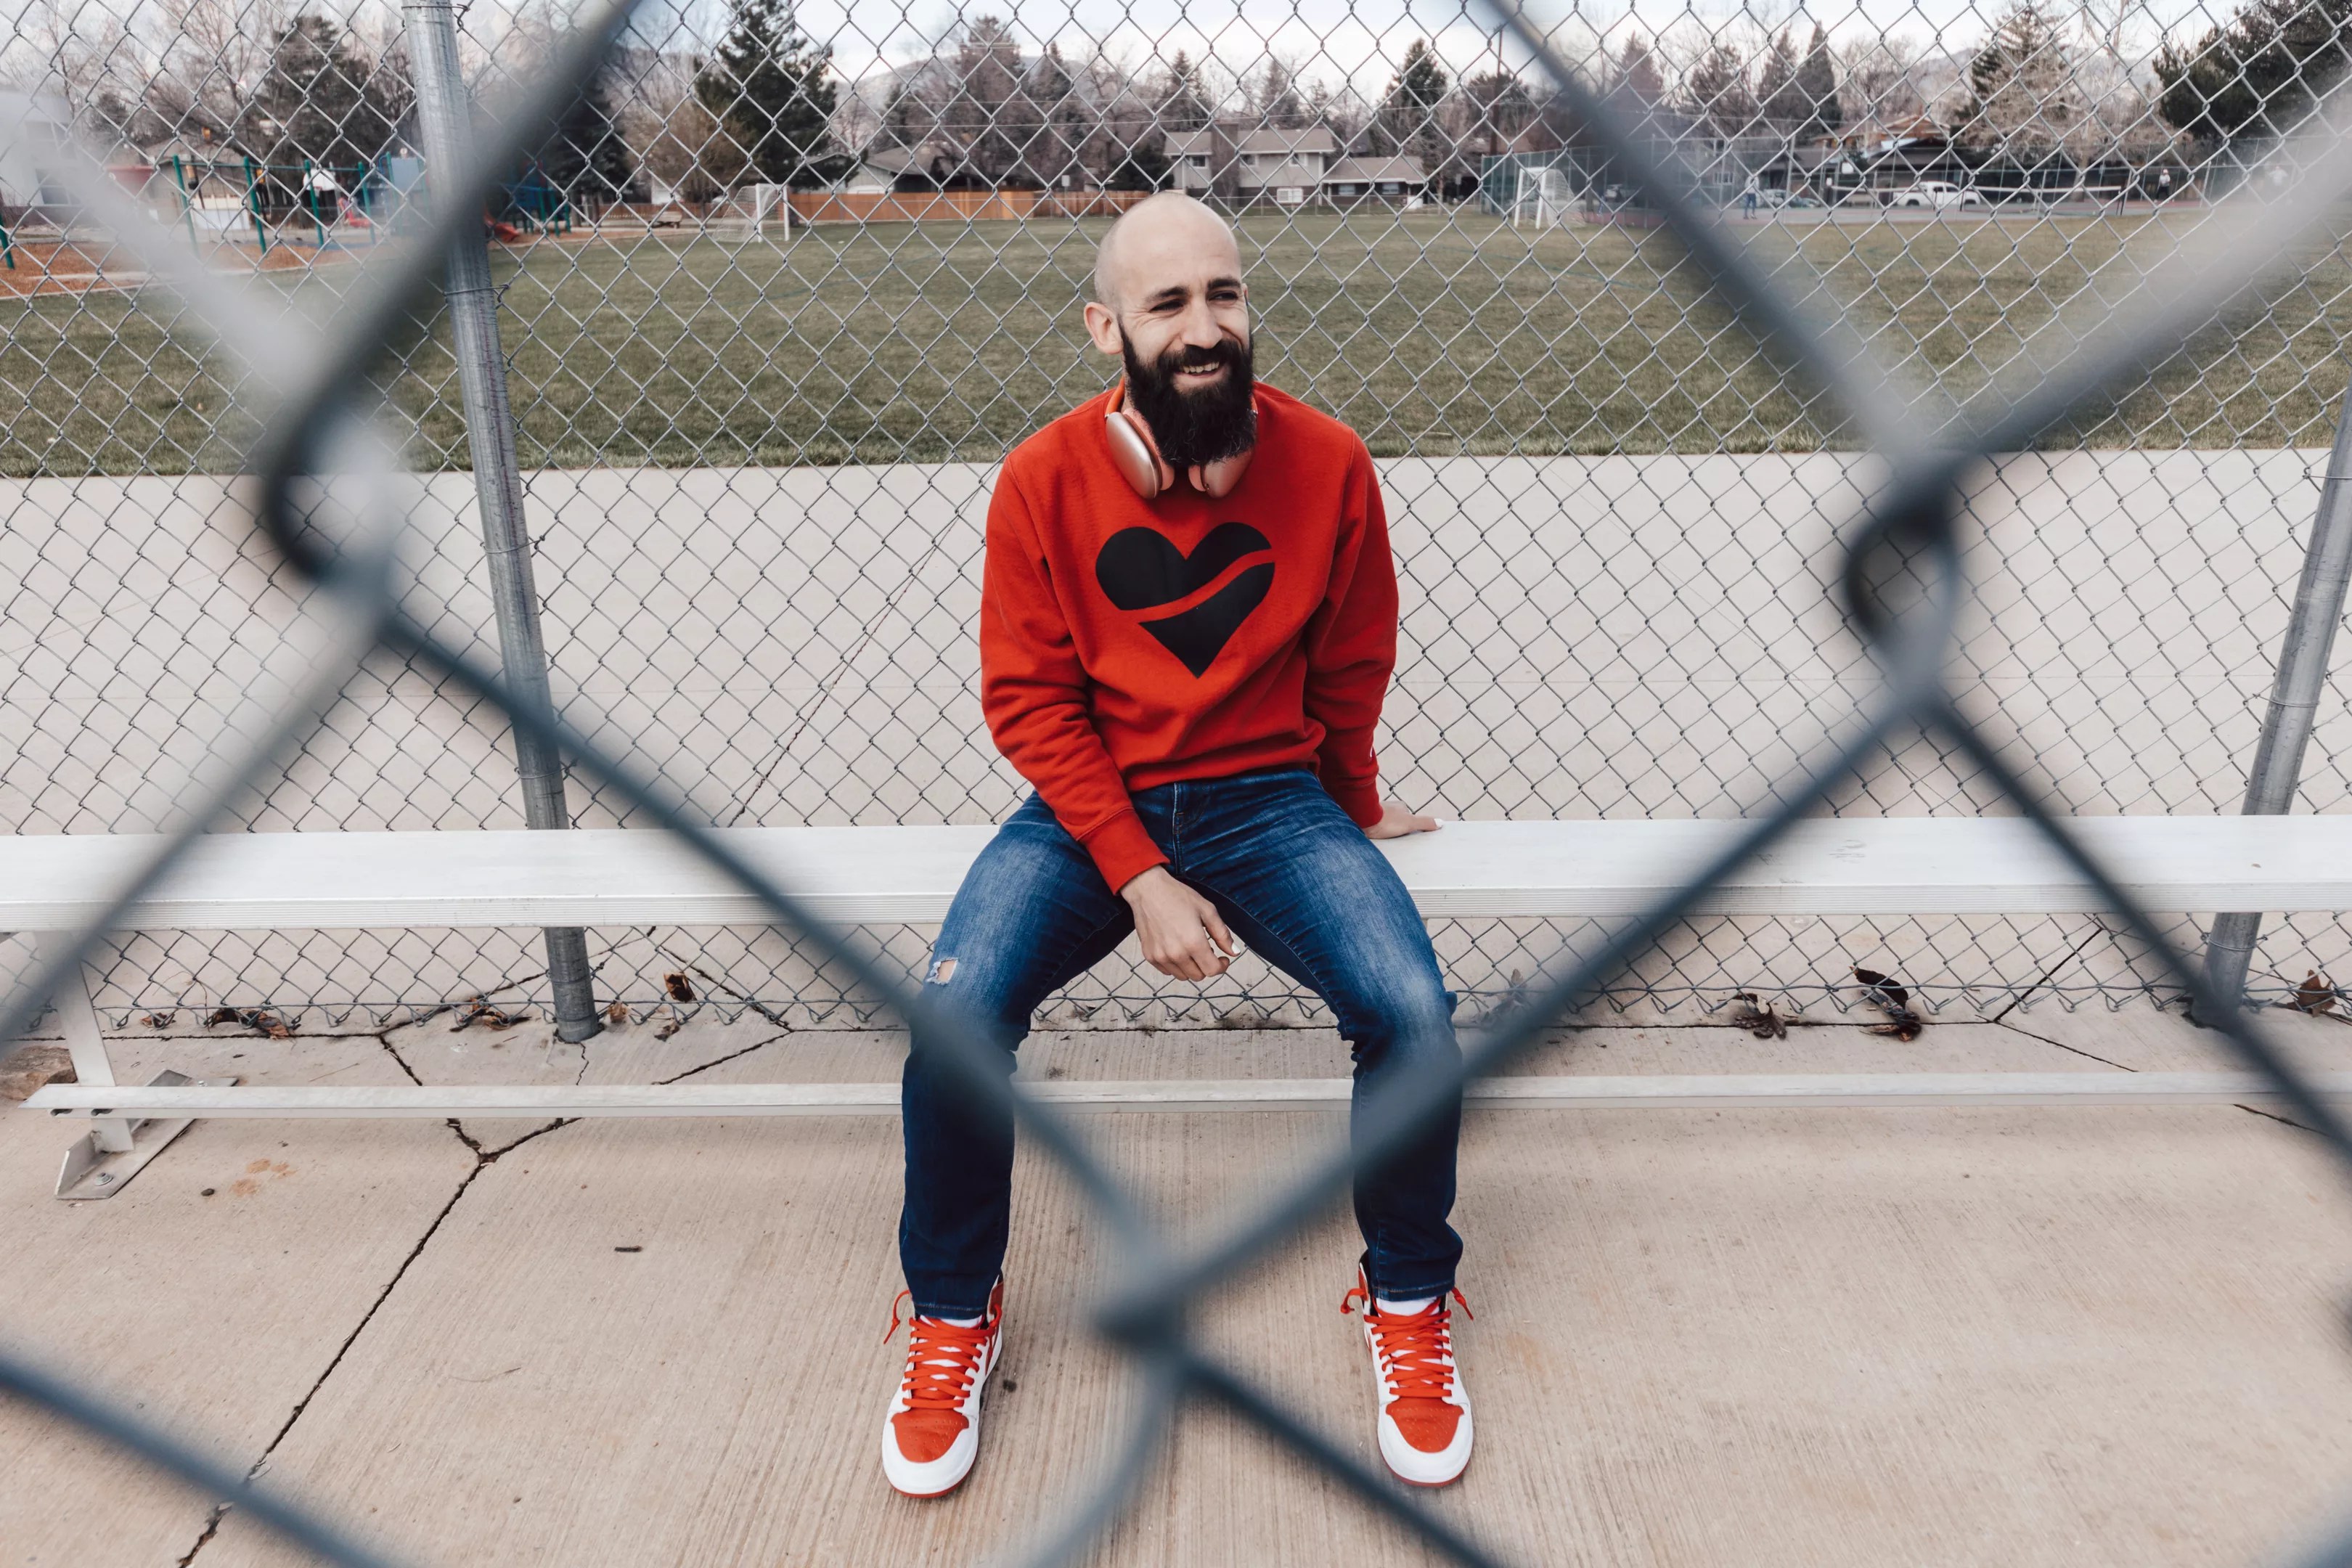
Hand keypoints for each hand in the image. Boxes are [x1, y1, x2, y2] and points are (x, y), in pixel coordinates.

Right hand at [1118, 866, 1237, 980]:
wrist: (1148, 890)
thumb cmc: (1177, 896)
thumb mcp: (1207, 910)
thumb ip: (1222, 934)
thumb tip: (1234, 951)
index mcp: (1193, 943)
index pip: (1212, 971)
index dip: (1221, 966)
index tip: (1222, 958)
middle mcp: (1176, 954)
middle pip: (1199, 976)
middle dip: (1206, 966)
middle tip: (1205, 950)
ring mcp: (1161, 957)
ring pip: (1183, 976)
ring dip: (1191, 967)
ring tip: (1190, 948)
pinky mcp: (1150, 956)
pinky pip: (1168, 971)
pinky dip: (1175, 965)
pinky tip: (1176, 948)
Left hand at [1365, 799, 1440, 839]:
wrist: (1362, 820)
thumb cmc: (1386, 820)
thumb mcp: (1410, 823)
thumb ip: (1424, 823)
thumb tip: (1441, 823)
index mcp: (1399, 806)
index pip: (1409, 817)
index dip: (1410, 827)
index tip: (1408, 835)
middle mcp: (1388, 807)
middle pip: (1396, 820)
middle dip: (1397, 829)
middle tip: (1396, 839)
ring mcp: (1377, 813)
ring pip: (1384, 823)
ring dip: (1385, 830)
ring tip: (1385, 839)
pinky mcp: (1367, 819)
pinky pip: (1374, 826)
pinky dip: (1376, 831)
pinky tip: (1375, 837)